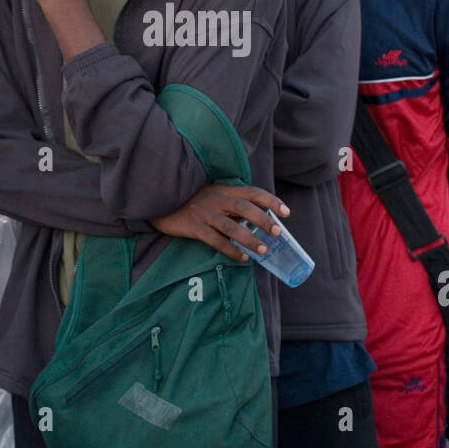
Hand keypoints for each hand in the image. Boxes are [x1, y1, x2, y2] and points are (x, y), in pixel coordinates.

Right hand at [149, 185, 289, 261]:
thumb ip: (231, 202)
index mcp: (224, 190)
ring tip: (263, 250)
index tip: (287, 212)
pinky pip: (216, 241)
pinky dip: (231, 250)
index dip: (271, 201)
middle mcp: (217, 200)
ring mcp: (205, 214)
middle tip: (277, 232)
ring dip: (249, 238)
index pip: (253, 192)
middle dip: (263, 220)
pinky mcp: (195, 228)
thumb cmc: (191, 199)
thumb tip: (256, 218)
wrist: (161, 200)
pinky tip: (242, 257)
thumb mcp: (213, 194)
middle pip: (245, 208)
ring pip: (231, 227)